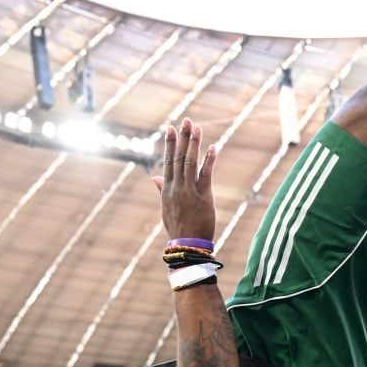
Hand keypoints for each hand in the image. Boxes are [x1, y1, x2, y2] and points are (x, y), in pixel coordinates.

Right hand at [153, 117, 216, 242]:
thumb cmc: (177, 228)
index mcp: (167, 189)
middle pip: (179, 157)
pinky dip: (209, 160)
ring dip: (194, 144)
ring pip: (190, 162)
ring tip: (197, 127)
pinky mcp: (202, 196)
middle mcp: (176, 187)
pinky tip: (213, 147)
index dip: (169, 143)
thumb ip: (162, 190)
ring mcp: (189, 191)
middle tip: (186, 120)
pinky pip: (206, 175)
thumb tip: (154, 177)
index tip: (170, 127)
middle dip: (182, 137)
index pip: (168, 161)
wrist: (188, 246)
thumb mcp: (166, 208)